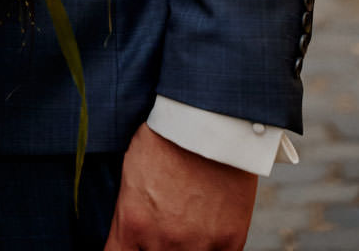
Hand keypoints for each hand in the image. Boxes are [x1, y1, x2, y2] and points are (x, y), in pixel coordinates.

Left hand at [105, 124, 256, 250]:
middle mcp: (163, 241)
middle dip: (154, 246)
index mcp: (133, 222)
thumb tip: (131, 235)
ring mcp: (198, 245)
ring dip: (185, 248)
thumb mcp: (131, 174)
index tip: (131, 245)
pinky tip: (208, 232)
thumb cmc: (164, 138)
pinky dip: (211, 249)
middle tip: (163, 228)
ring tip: (188, 225)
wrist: (207, 120)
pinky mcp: (229, 242)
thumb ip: (130, 214)